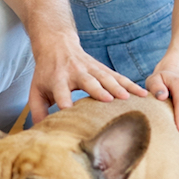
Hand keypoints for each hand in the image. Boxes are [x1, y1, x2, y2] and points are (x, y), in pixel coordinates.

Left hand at [28, 35, 147, 122]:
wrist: (57, 45)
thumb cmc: (46, 73)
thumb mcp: (36, 90)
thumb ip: (37, 112)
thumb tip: (41, 133)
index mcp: (57, 80)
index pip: (61, 93)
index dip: (66, 103)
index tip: (71, 114)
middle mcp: (75, 73)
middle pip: (87, 82)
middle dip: (98, 90)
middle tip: (108, 100)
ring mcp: (90, 69)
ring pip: (106, 78)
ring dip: (117, 87)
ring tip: (129, 99)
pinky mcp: (101, 68)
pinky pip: (118, 76)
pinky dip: (130, 84)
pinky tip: (143, 93)